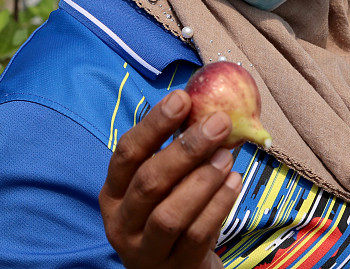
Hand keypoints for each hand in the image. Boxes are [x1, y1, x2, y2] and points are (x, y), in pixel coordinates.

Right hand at [99, 89, 240, 268]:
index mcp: (114, 191)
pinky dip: (218, 206)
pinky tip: (235, 181)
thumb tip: (208, 106)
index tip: (183, 98)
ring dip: (203, 180)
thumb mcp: (166, 181)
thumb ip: (178, 149)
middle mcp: (121, 221)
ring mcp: (144, 249)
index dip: (154, 124)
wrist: (178, 267)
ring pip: (170, 214)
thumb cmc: (174, 209)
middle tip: (219, 123)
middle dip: (186, 149)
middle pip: (149, 182)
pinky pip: (197, 235)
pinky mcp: (174, 266)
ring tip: (227, 156)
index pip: (127, 152)